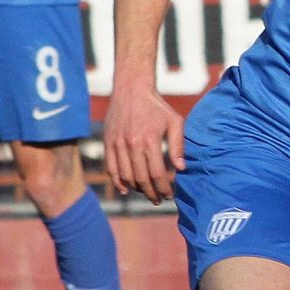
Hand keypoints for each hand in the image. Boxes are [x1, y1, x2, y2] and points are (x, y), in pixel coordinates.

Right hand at [104, 80, 186, 204]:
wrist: (132, 90)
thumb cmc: (157, 106)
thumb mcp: (175, 122)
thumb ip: (178, 146)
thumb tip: (181, 169)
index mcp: (149, 140)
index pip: (156, 173)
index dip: (163, 187)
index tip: (169, 195)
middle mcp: (131, 143)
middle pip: (140, 178)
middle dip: (151, 193)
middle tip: (158, 200)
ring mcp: (117, 143)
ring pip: (125, 176)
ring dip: (136, 189)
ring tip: (147, 193)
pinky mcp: (108, 142)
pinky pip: (110, 168)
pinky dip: (117, 181)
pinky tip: (126, 189)